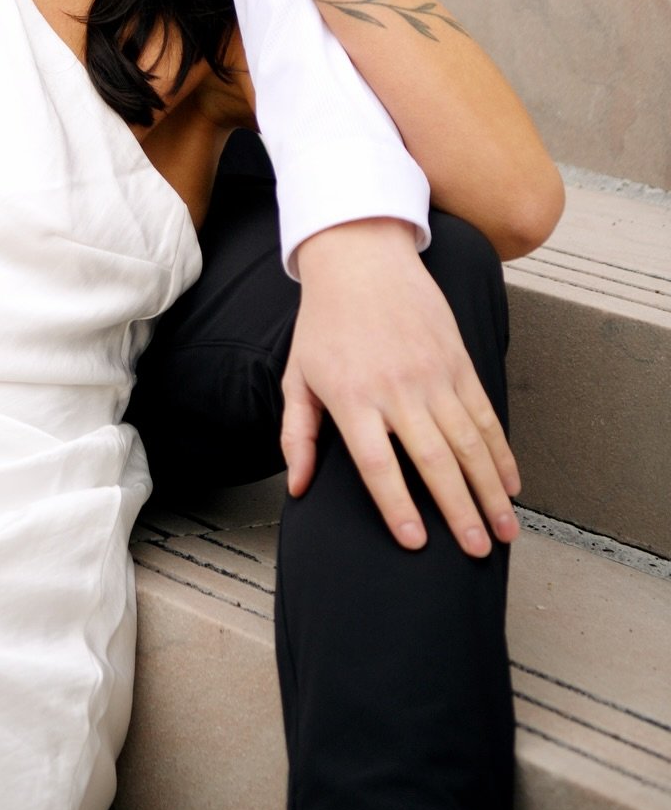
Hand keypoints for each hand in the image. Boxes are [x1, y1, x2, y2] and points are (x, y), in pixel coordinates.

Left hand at [285, 219, 519, 555]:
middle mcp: (395, 388)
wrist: (359, 257)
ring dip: (491, 489)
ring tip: (505, 530)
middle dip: (459, 511)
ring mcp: (432, 372)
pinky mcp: (457, 359)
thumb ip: (298, 435)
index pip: (378, 464)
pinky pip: (484, 412)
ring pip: (469, 441)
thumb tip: (298, 487)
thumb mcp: (297, 376)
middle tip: (477, 551)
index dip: (397, 507)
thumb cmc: (323, 322)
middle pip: (433, 460)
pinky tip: (511, 482)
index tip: (416, 545)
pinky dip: (501, 451)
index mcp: (352, 397)